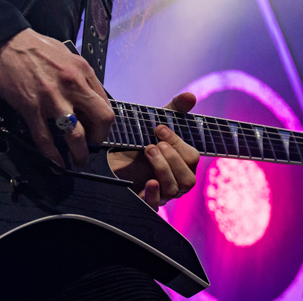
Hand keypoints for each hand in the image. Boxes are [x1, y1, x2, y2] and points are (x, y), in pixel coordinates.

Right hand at [0, 29, 113, 166]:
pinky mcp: (30, 107)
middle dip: (99, 139)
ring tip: (78, 162)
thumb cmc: (35, 46)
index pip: (105, 104)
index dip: (104, 123)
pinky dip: (52, 157)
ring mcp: (51, 98)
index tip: (97, 131)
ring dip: (79, 154)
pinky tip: (56, 165)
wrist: (5, 41)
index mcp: (83, 71)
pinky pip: (45, 139)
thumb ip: (80, 76)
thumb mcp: (67, 55)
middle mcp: (72, 85)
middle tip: (92, 146)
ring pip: (75, 135)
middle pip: (100, 120)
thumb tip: (87, 97)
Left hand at [107, 92, 198, 209]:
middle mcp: (175, 181)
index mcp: (181, 163)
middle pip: (188, 178)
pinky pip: (156, 206)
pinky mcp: (144, 201)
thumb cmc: (138, 140)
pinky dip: (154, 195)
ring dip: (162, 169)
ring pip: (174, 189)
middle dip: (172, 158)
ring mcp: (161, 193)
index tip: (158, 128)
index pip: (192, 158)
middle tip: (153, 144)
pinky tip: (149, 182)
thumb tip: (191, 96)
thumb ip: (174, 110)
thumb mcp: (155, 122)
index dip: (177, 142)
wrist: (109, 156)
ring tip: (147, 152)